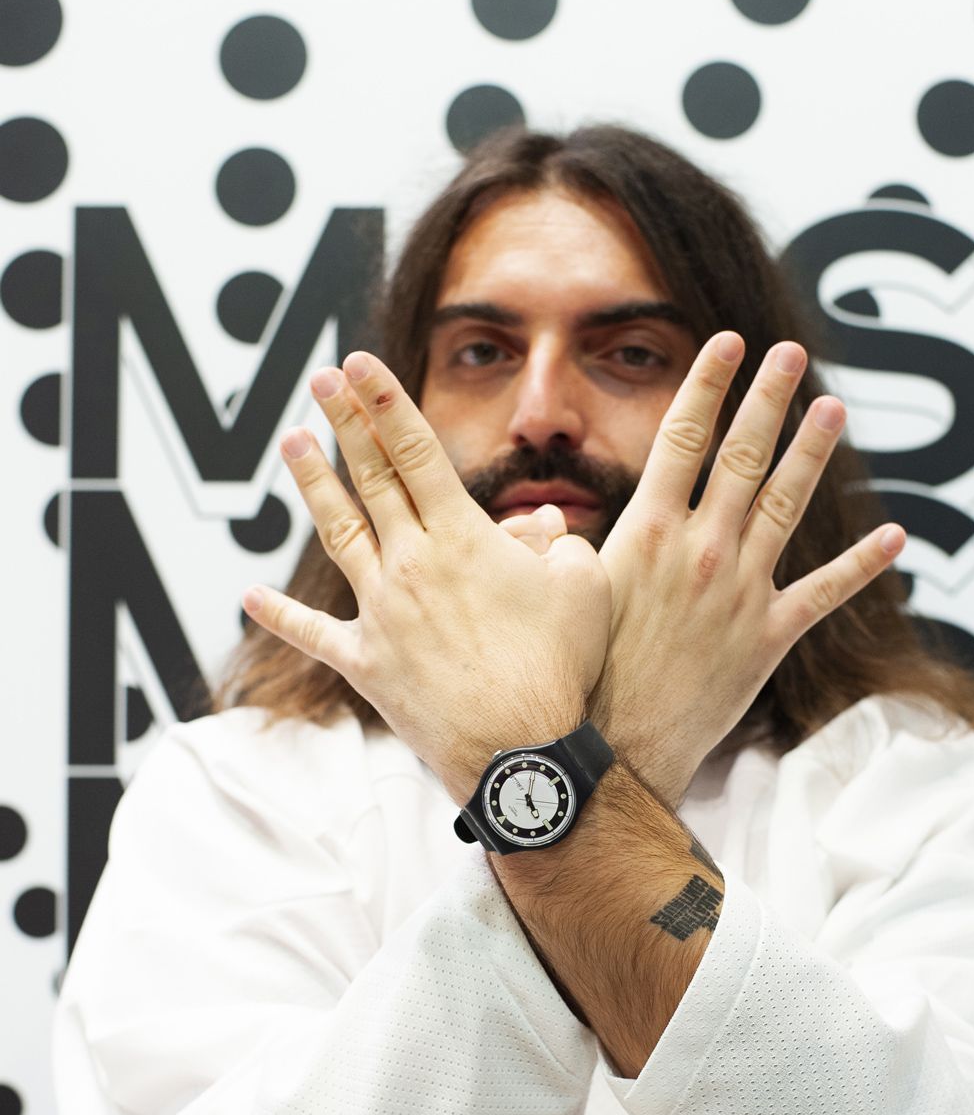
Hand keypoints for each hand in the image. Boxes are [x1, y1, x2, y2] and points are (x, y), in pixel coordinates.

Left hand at [241, 356, 610, 803]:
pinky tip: (250, 595)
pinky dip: (280, 616)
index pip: (415, 451)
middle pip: (371, 479)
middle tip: (321, 380)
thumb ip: (560, 544)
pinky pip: (314, 634)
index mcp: (463, 537)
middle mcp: (412, 564)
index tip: (359, 364)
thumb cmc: (560, 670)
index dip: (384, 401)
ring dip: (312, 485)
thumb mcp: (582, 589)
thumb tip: (542, 523)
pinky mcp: (366, 664)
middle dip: (344, 423)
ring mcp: (383, 613)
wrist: (521, 751)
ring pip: (338, 535)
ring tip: (291, 442)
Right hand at [588, 334, 905, 806]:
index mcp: (646, 531)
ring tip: (833, 408)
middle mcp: (701, 550)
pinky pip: (826, 592)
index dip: (708, 383)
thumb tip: (543, 521)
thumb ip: (556, 548)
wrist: (612, 751)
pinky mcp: (769, 637)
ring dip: (813, 453)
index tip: (728, 342)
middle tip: (790, 355)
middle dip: (768, 398)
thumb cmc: (575, 677)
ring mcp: (741, 592)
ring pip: (787, 506)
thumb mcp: (558, 596)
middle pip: (743, 455)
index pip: (682, 435)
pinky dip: (862, 563)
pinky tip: (894, 535)